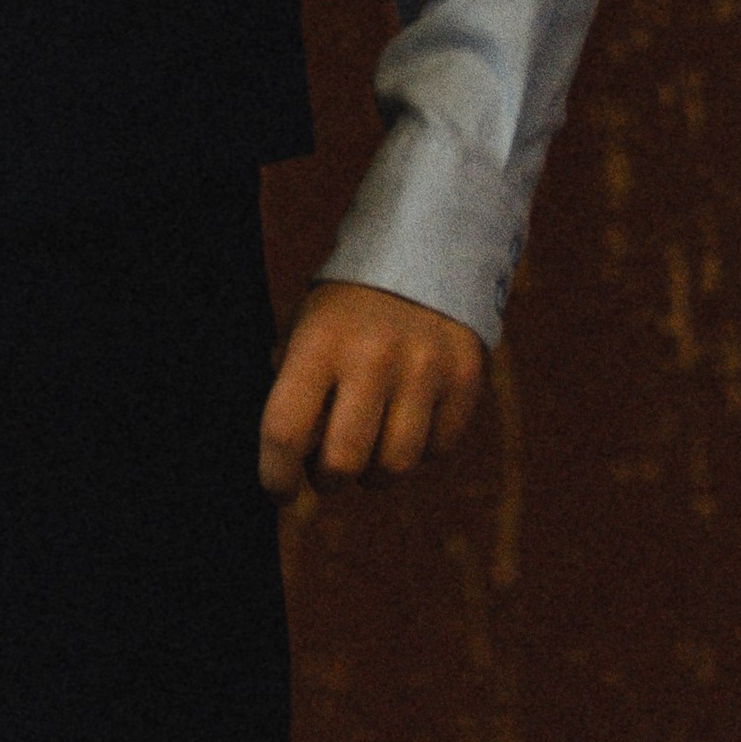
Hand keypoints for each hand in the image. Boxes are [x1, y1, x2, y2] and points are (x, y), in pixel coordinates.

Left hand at [257, 280, 486, 497]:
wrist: (426, 250)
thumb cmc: (350, 306)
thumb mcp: (307, 327)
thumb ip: (293, 385)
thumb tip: (290, 456)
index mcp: (320, 342)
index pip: (285, 430)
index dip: (276, 476)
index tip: (280, 491)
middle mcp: (373, 357)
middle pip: (343, 461)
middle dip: (329, 480)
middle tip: (328, 470)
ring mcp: (425, 369)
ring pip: (395, 466)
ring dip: (376, 473)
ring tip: (370, 450)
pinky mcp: (464, 379)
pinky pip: (438, 449)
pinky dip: (420, 449)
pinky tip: (408, 419)